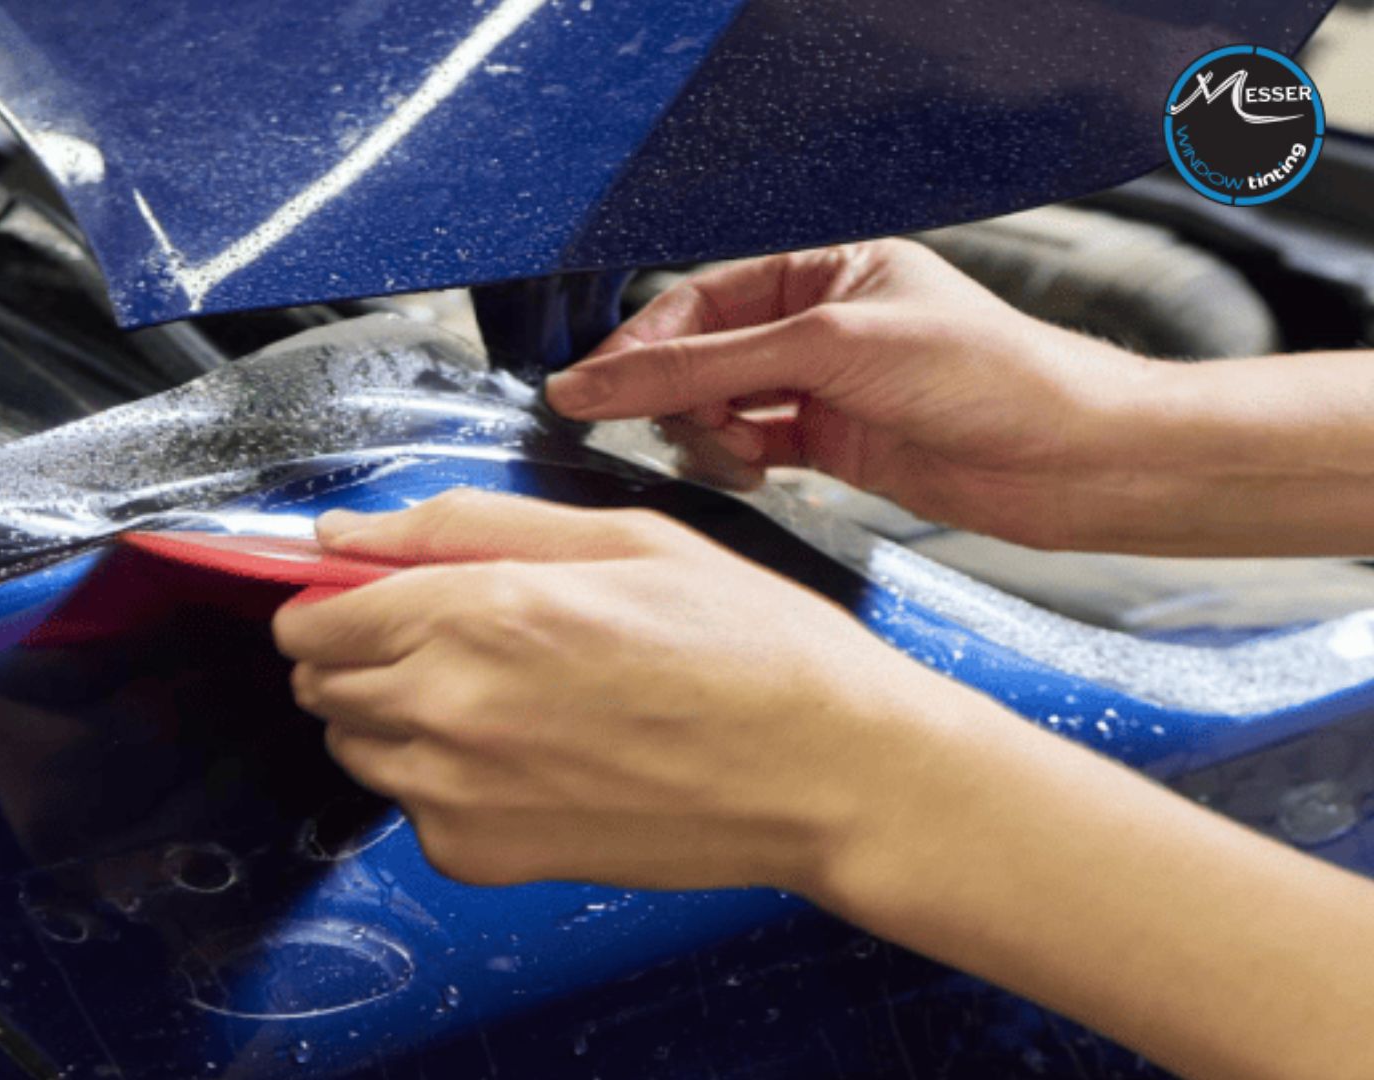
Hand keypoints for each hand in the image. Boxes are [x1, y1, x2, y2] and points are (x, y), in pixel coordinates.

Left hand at [271, 489, 951, 891]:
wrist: (826, 773)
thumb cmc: (744, 644)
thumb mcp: (618, 537)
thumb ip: (464, 526)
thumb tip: (344, 533)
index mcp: (477, 610)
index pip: (312, 613)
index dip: (335, 595)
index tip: (369, 591)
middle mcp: (446, 707)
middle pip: (318, 682)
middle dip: (361, 650)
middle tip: (455, 636)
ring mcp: (456, 795)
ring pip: (354, 747)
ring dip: (393, 716)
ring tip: (502, 695)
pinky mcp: (479, 857)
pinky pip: (409, 809)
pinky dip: (443, 782)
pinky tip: (529, 756)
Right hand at [545, 239, 1159, 549]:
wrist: (1070, 460)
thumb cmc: (985, 375)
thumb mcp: (828, 349)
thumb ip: (704, 367)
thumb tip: (600, 379)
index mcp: (826, 271)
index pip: (701, 302)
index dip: (641, 345)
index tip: (587, 387)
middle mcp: (822, 327)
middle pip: (704, 356)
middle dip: (672, 392)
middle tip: (646, 426)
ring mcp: (828, 390)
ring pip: (724, 407)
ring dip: (707, 432)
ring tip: (724, 451)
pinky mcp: (839, 448)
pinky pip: (755, 450)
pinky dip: (737, 463)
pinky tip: (745, 471)